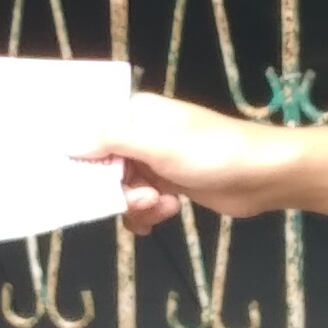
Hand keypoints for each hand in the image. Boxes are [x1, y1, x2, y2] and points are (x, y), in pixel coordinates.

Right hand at [92, 99, 297, 230]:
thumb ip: (107, 138)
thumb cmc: (212, 151)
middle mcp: (138, 135)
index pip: (86, 132)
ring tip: (160, 205)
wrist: (264, 176)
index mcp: (132, 114)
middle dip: (114, 190)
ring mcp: (153, 161)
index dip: (77, 158)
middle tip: (141, 197)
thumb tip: (64, 141)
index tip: (76, 183)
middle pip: (99, 168)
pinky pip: (139, 204)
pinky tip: (168, 211)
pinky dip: (148, 214)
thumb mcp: (155, 141)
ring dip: (134, 205)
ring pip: (119, 191)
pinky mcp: (167, 185)